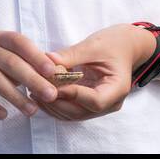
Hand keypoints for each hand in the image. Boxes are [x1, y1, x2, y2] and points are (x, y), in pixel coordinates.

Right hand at [0, 30, 61, 119]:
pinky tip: (4, 115)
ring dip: (15, 96)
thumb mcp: (7, 59)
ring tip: (32, 111)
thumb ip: (28, 64)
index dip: (36, 55)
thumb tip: (58, 73)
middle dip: (32, 79)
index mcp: (0, 39)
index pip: (20, 43)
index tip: (52, 71)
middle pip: (10, 63)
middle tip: (50, 95)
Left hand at [31, 23, 150, 120]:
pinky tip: (40, 92)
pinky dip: (55, 104)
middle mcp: (110, 103)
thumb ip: (71, 55)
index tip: (51, 84)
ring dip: (52, 105)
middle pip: (80, 112)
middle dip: (57, 102)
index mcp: (117, 88)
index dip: (72, 94)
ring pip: (73, 115)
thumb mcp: (93, 45)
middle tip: (35, 87)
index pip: (94, 101)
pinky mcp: (89, 104)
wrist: (125, 46)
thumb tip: (47, 60)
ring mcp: (100, 107)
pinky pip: (71, 110)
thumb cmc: (114, 43)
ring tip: (33, 89)